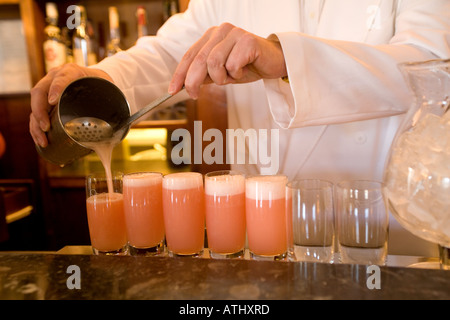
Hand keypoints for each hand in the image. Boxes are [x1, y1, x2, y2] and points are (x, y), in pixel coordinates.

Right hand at [29, 63, 112, 147]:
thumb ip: (114, 104)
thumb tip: (125, 129)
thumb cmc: (103, 86)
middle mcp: (55, 77)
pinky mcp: (46, 101)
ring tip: (43, 140)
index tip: (54, 101)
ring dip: (36, 124)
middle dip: (40, 111)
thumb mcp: (108, 90)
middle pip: (40, 91)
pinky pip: (37, 113)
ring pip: (36, 105)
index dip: (56, 88)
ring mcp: (48, 89)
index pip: (61, 77)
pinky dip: (36, 128)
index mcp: (72, 71)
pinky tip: (41, 140)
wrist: (98, 81)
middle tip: (46, 128)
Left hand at [169, 23, 286, 98]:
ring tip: (233, 76)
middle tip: (194, 95)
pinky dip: (237, 74)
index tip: (172, 90)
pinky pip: (232, 65)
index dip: (180, 74)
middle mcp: (221, 31)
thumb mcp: (223, 73)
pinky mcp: (247, 41)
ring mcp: (234, 34)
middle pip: (199, 60)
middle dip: (193, 81)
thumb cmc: (249, 66)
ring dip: (222, 78)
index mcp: (211, 36)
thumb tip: (185, 85)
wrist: (276, 63)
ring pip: (214, 63)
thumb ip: (205, 75)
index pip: (190, 55)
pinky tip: (246, 70)